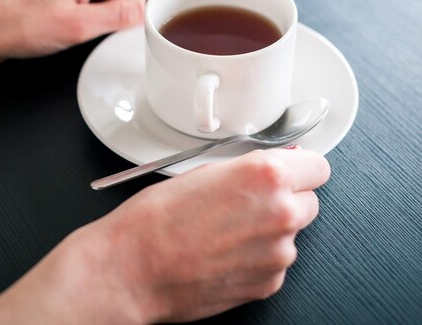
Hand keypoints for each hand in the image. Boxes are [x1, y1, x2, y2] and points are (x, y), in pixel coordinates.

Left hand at [0, 0, 162, 60]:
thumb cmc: (18, 26)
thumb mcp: (79, 26)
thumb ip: (120, 15)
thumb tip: (149, 8)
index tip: (175, 16)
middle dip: (140, 7)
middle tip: (155, 32)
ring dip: (121, 11)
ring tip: (131, 33)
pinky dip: (102, 11)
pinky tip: (104, 28)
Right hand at [0, 148, 329, 323]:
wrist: (133, 269)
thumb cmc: (155, 218)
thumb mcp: (202, 172)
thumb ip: (249, 168)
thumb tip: (276, 167)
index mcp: (266, 177)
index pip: (317, 166)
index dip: (300, 168)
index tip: (290, 171)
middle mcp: (280, 214)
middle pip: (309, 201)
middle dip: (284, 198)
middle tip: (247, 201)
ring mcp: (278, 254)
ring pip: (290, 233)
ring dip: (269, 229)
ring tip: (224, 230)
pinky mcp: (268, 284)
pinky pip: (275, 262)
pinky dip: (256, 256)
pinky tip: (222, 252)